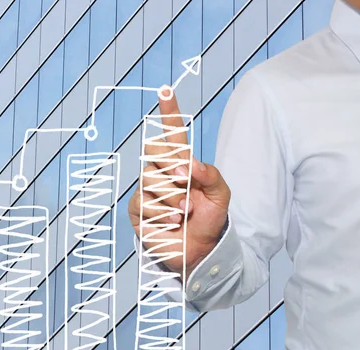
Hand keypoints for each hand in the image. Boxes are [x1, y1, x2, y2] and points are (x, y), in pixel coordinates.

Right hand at [128, 88, 230, 274]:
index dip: (169, 111)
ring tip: (185, 212)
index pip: (172, 132)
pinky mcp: (138, 209)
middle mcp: (162, 171)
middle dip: (170, 164)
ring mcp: (147, 189)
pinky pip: (143, 201)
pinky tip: (174, 221)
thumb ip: (211, 174)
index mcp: (182, 163)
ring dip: (172, 196)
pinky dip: (162, 212)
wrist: (199, 250)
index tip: (166, 90)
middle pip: (153, 150)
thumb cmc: (209, 219)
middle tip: (187, 182)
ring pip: (149, 177)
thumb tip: (190, 163)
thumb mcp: (221, 195)